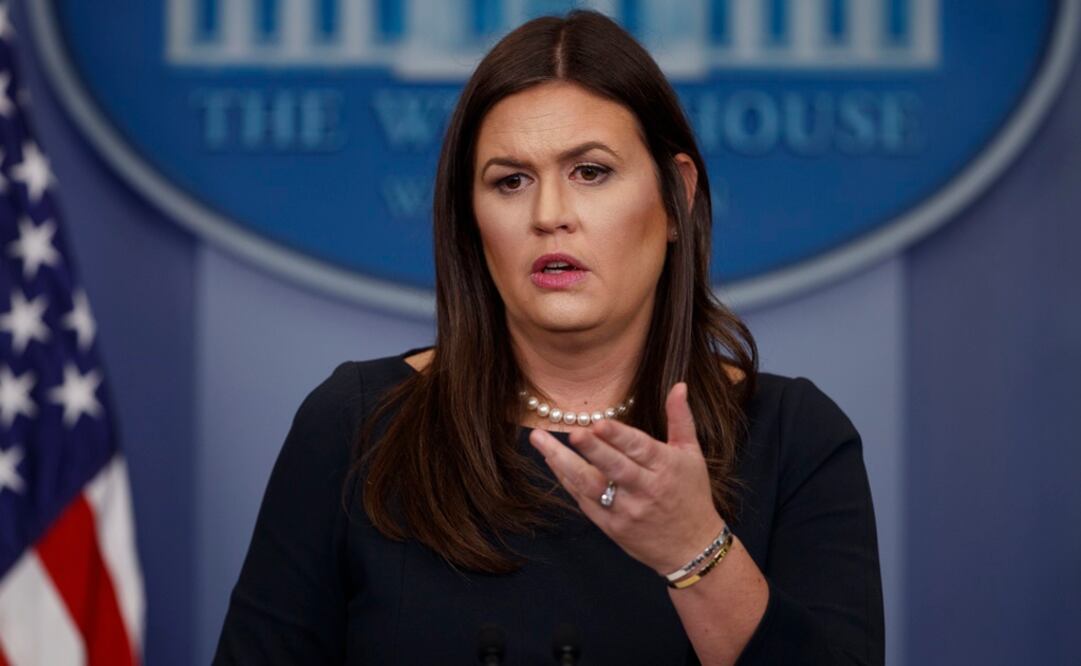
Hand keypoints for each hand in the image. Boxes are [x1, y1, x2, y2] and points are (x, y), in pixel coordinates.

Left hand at [528, 382, 725, 574]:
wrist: (692, 547)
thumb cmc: (691, 495)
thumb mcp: (691, 455)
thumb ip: (680, 419)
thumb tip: (679, 385)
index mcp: (666, 468)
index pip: (640, 449)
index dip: (619, 437)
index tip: (598, 423)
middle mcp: (645, 490)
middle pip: (615, 468)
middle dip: (593, 450)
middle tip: (572, 433)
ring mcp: (626, 511)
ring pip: (592, 486)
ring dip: (564, 463)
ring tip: (539, 440)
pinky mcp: (611, 527)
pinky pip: (584, 501)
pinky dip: (566, 480)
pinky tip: (551, 460)